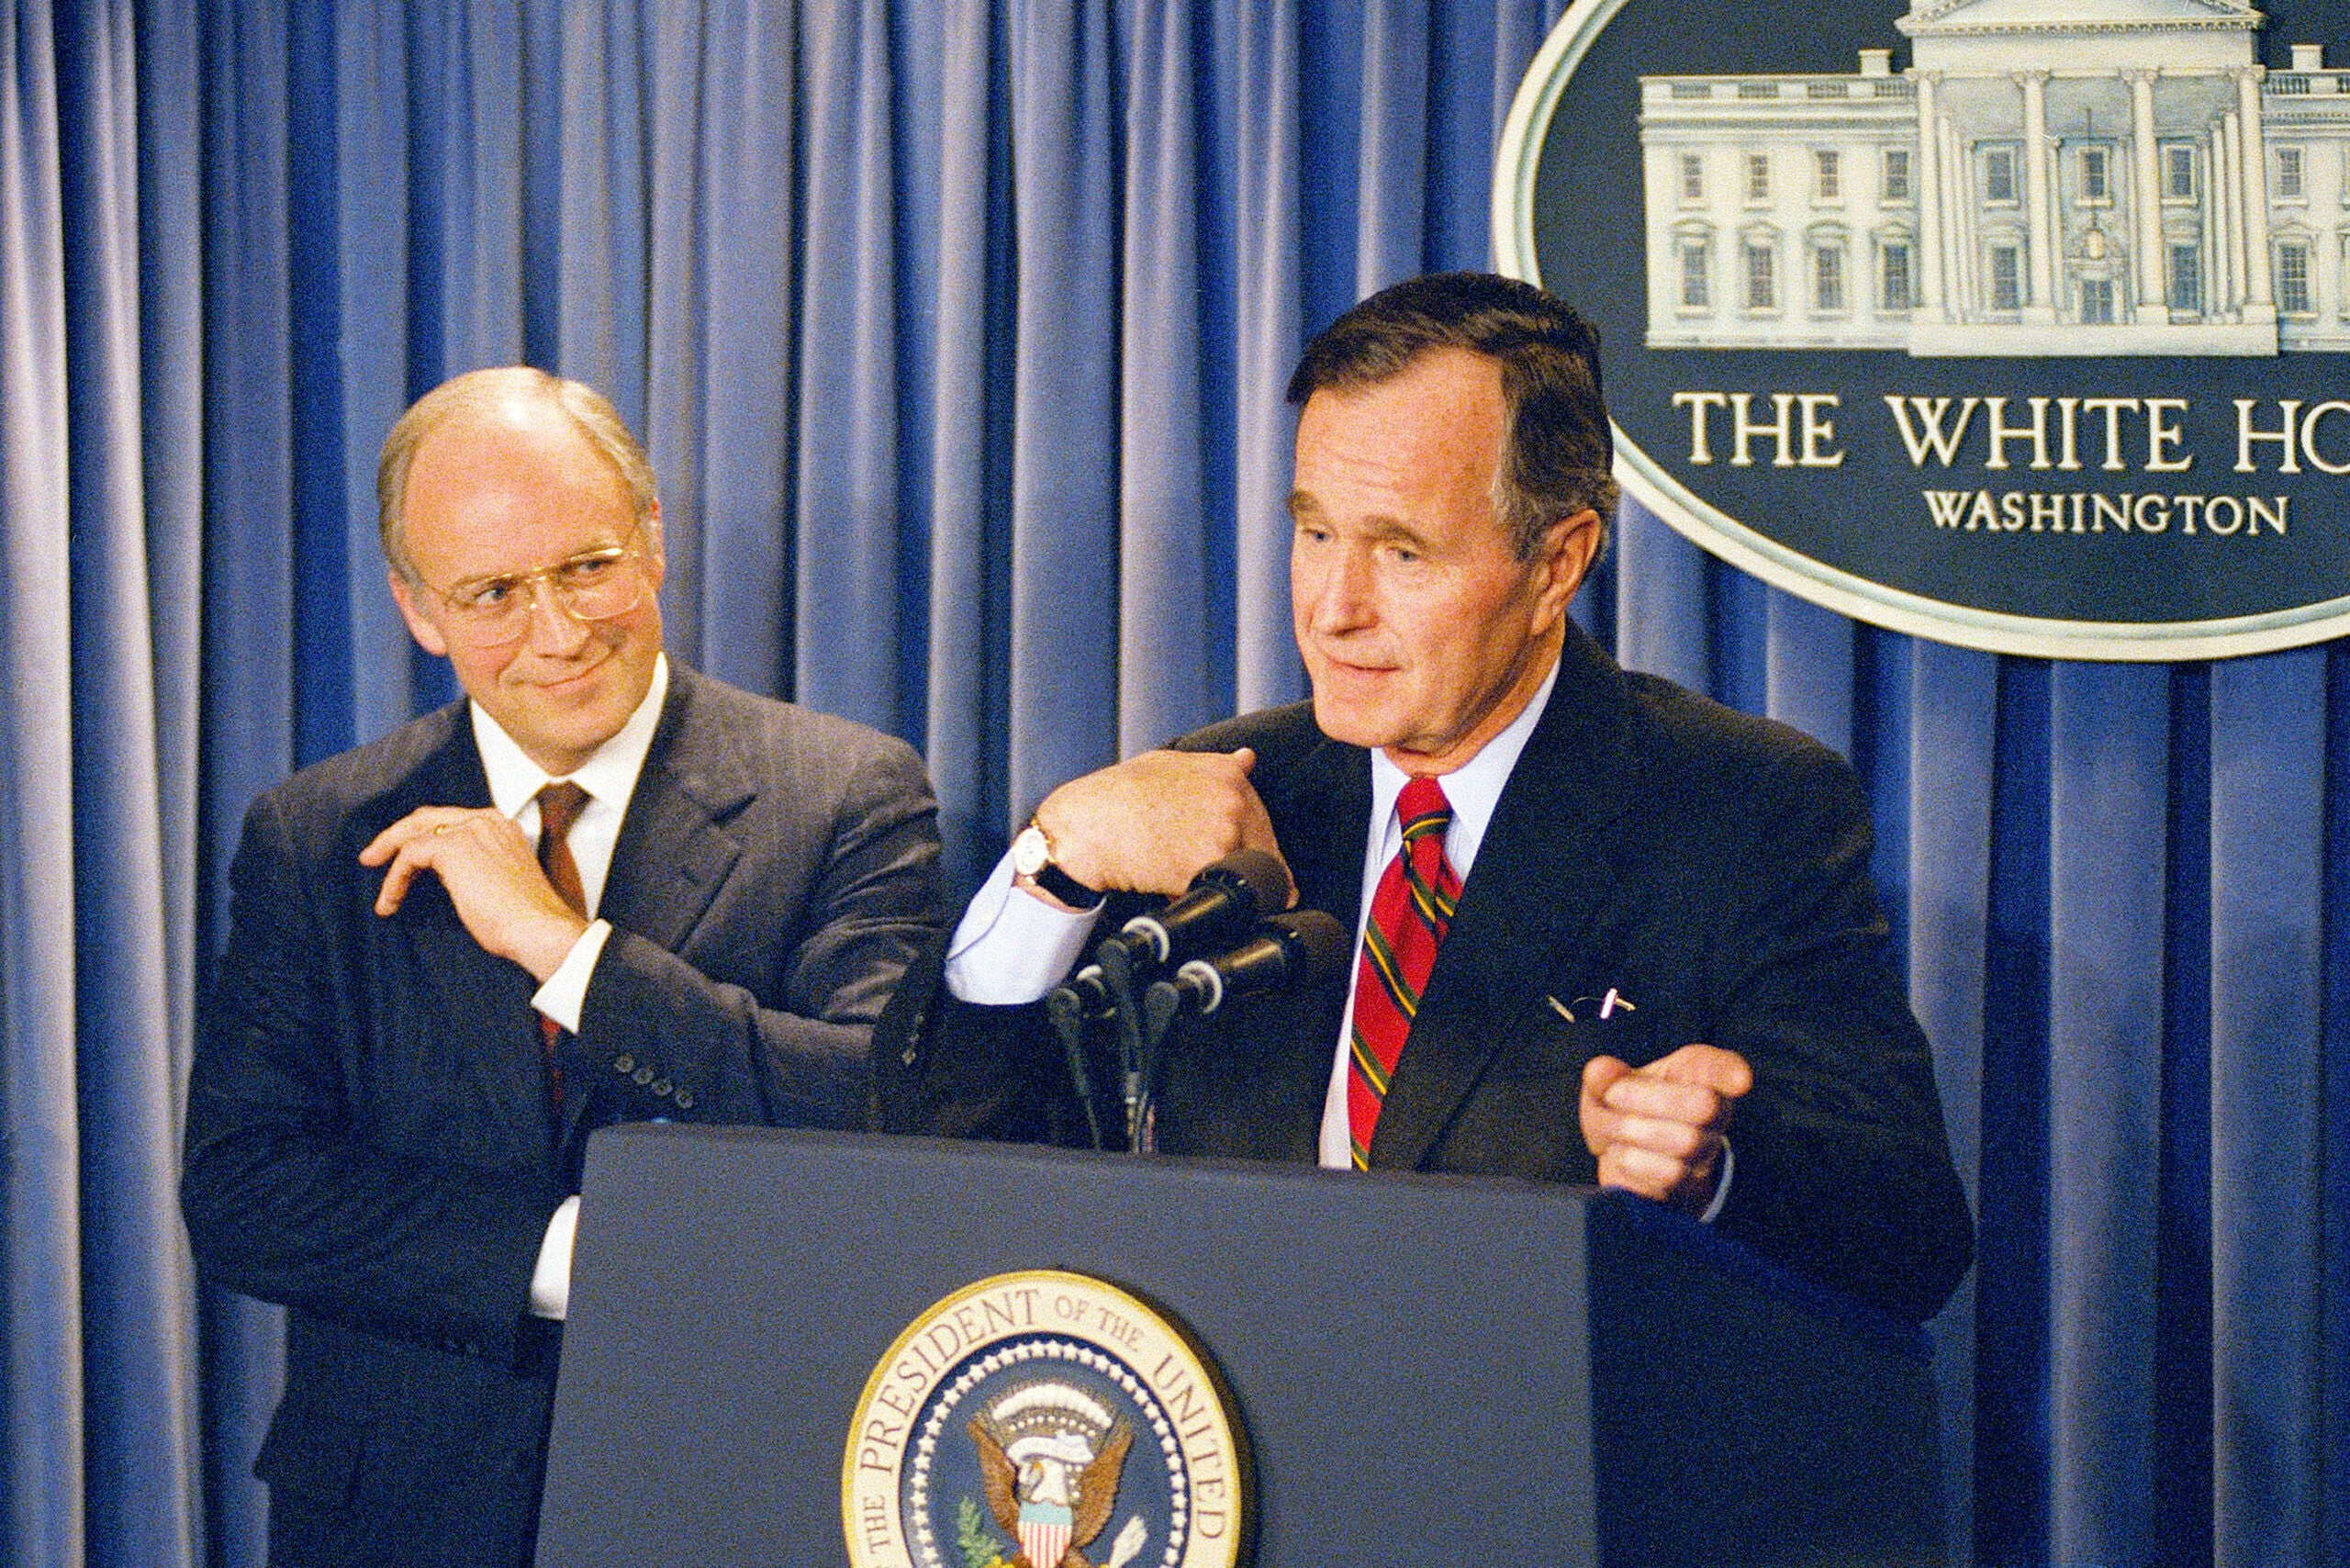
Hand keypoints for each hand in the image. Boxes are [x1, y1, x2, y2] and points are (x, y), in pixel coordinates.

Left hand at [358, 806, 589, 980]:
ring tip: (375, 880)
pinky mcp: (452, 848)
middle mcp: (485, 820)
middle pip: (425, 818)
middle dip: (395, 836)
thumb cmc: (523, 918)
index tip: (402, 856)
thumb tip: (441, 874)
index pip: (449, 819)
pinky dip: (393, 880)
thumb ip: (474, 865)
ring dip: (388, 857)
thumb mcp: (498, 881)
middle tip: (373, 856)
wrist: (538, 928)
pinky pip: (408, 856)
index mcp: (500, 825)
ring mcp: (469, 830)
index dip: (419, 834)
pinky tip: (390, 902)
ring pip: (412, 833)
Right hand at [1030, 748, 1289, 900]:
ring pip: (1238, 877)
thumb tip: (1249, 758)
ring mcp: (1222, 834)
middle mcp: (1233, 801)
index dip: (1251, 849)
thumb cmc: (1118, 794)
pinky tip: (1167, 886)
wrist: (1084, 825)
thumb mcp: (1167, 765)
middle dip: (1239, 871)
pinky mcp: (1205, 866)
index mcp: (1228, 775)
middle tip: (1199, 873)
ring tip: (1175, 872)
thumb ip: (1214, 765)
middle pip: (1261, 855)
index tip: (1242, 864)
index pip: (1263, 823)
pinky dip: (1196, 898)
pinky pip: (1215, 895)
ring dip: (1216, 883)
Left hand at [1579, 1043, 1753, 1212]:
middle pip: (1705, 1106)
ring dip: (1634, 1134)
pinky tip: (1623, 1155)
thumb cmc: (1625, 1110)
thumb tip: (1600, 1072)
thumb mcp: (1610, 1085)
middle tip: (1614, 1096)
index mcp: (1699, 1077)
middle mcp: (1713, 1116)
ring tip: (1614, 1130)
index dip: (1732, 1073)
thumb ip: (1604, 1076)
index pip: (1724, 1068)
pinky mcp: (1687, 1191)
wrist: (1628, 1154)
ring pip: (1686, 1143)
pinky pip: (1668, 1179)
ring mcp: (1704, 1155)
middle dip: (1647, 1099)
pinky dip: (1635, 1165)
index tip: (1740, 1081)